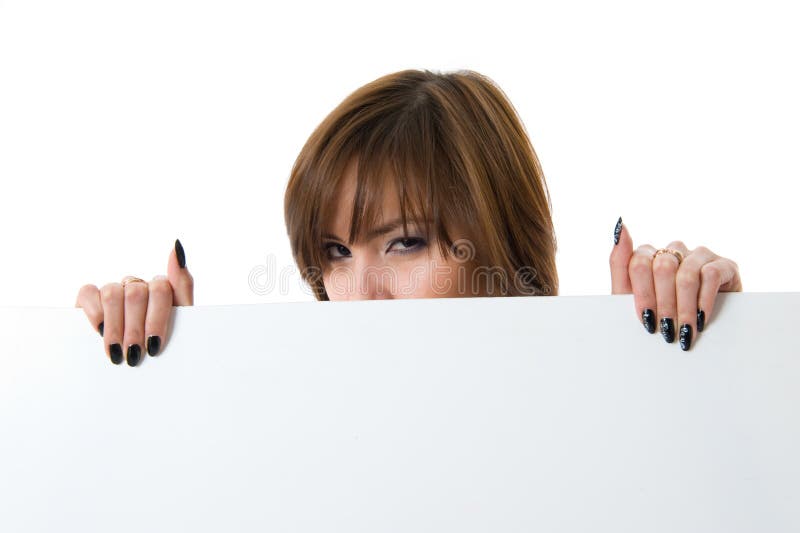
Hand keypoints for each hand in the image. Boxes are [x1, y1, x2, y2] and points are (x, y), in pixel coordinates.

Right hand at [75, 239, 193, 365]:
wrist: (136, 371)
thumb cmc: (161, 347)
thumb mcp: (179, 324)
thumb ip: (182, 284)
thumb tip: (176, 247)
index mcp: (161, 290)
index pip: (161, 288)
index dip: (156, 318)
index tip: (154, 345)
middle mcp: (137, 285)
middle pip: (136, 293)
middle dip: (135, 328)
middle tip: (134, 354)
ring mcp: (114, 290)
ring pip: (113, 293)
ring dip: (115, 327)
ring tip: (118, 353)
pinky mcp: (89, 297)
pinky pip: (88, 292)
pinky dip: (94, 313)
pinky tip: (99, 332)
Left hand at [609, 218, 741, 350]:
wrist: (696, 336)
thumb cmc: (658, 316)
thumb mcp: (631, 297)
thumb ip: (619, 263)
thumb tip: (620, 225)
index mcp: (648, 255)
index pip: (639, 263)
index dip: (643, 295)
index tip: (646, 320)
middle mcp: (673, 250)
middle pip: (662, 268)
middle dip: (664, 304)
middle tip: (667, 331)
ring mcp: (699, 255)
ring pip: (686, 275)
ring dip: (684, 308)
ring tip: (684, 331)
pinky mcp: (724, 264)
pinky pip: (711, 276)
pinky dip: (704, 301)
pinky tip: (701, 319)